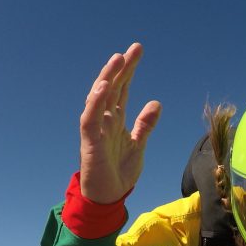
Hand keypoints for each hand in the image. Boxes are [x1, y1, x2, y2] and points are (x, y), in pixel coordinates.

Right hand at [79, 42, 161, 203]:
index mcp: (115, 119)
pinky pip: (90, 119)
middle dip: (122, 67)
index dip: (129, 70)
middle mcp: (104, 120)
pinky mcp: (90, 142)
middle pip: (112, 88)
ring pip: (99, 98)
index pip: (122, 88)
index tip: (137, 50)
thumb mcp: (138, 144)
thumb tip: (156, 103)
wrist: (108, 197)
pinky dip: (96, 103)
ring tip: (118, 59)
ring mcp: (96, 129)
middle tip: (135, 48)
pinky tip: (104, 87)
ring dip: (107, 78)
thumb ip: (145, 124)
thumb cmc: (119, 172)